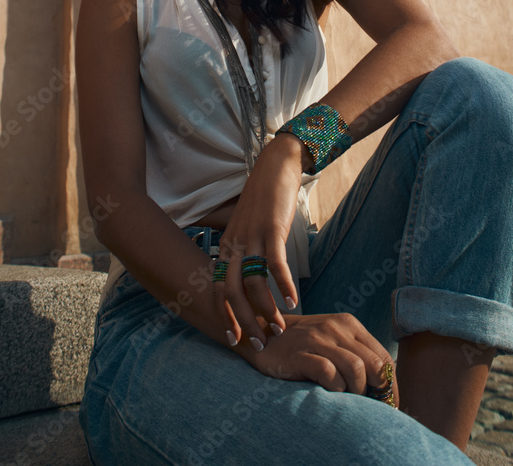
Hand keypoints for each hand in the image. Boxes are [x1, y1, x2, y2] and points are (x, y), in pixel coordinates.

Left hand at [214, 134, 306, 348]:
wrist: (274, 167)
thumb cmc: (262, 202)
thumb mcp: (246, 229)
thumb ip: (243, 253)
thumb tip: (247, 281)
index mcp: (227, 247)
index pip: (218, 289)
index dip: (225, 315)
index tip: (234, 340)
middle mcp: (235, 245)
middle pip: (231, 292)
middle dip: (244, 322)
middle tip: (259, 344)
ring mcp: (252, 237)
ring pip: (252, 282)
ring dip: (266, 309)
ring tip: (279, 329)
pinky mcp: (272, 229)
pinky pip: (275, 263)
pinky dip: (284, 284)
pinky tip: (294, 300)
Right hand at [246, 312, 398, 404]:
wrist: (264, 335)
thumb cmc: (304, 344)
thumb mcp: (333, 340)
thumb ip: (356, 354)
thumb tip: (383, 386)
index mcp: (349, 324)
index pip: (383, 356)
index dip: (390, 384)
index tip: (388, 402)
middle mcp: (336, 328)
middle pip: (374, 364)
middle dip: (376, 390)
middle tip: (369, 404)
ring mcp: (318, 339)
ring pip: (355, 369)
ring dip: (356, 391)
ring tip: (348, 396)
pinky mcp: (301, 354)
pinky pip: (330, 374)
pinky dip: (336, 388)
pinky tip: (331, 390)